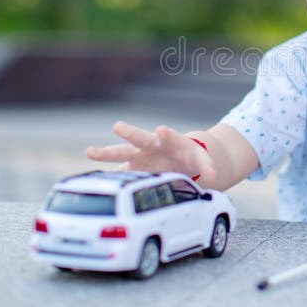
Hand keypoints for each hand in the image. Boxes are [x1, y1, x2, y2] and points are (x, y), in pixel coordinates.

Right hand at [86, 121, 216, 180]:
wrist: (181, 159)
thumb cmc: (191, 158)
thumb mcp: (202, 162)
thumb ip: (207, 167)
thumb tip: (215, 175)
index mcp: (172, 141)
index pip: (170, 136)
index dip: (166, 134)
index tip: (161, 130)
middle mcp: (153, 145)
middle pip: (140, 138)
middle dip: (130, 133)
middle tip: (118, 126)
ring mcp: (140, 156)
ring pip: (123, 153)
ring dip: (107, 154)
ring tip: (91, 152)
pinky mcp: (133, 169)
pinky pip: (119, 173)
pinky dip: (107, 178)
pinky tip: (91, 180)